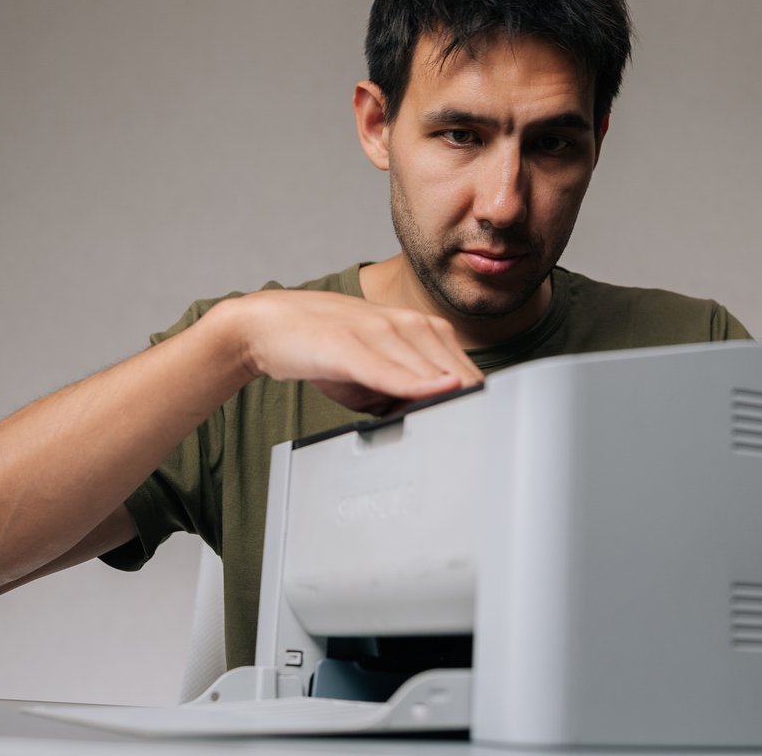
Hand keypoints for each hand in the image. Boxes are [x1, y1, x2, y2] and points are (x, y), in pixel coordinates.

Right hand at [233, 290, 483, 413]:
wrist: (270, 324)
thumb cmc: (326, 347)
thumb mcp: (376, 373)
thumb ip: (408, 393)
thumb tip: (435, 419)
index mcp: (418, 328)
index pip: (467, 367)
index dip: (481, 398)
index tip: (491, 427)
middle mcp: (405, 324)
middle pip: (458, 369)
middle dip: (473, 402)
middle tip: (483, 437)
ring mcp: (378, 332)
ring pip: (429, 368)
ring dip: (451, 396)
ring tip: (466, 424)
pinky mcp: (349, 345)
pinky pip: (388, 368)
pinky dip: (414, 383)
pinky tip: (435, 394)